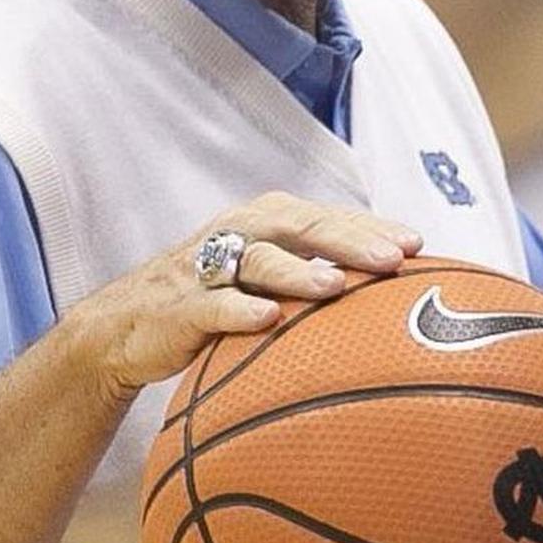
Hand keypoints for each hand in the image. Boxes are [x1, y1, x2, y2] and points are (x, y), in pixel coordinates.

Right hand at [71, 192, 421, 392]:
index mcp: (266, 221)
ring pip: (257, 260)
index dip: (371, 228)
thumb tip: (395, 294)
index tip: (417, 245)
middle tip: (392, 260)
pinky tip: (266, 319)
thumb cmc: (216, 298)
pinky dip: (238, 310)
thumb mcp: (266, 277)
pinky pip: (211, 305)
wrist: (125, 325)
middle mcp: (239, 232)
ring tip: (334, 287)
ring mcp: (207, 268)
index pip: (327, 217)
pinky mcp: (179, 306)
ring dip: (297, 272)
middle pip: (300, 227)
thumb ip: (318, 274)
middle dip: (348, 241)